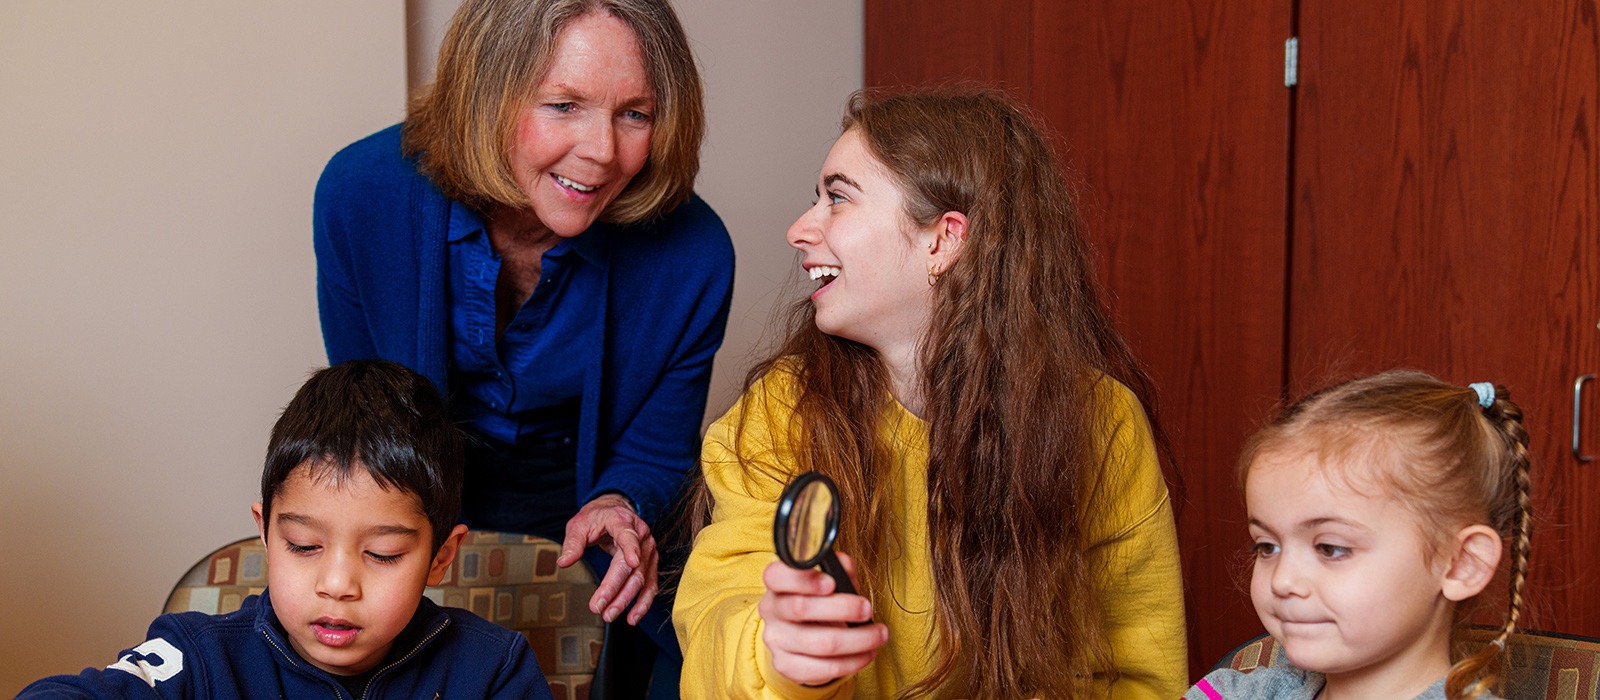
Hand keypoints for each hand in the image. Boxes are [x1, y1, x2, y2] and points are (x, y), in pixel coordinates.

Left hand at [557, 494, 656, 624]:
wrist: (615, 510)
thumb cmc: (597, 517)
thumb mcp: (580, 524)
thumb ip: (573, 543)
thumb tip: (564, 562)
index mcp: (623, 521)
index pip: (628, 535)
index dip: (632, 549)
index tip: (633, 563)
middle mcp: (641, 536)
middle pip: (633, 566)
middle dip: (617, 589)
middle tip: (600, 608)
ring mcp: (648, 550)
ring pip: (642, 579)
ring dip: (628, 600)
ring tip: (611, 614)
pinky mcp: (649, 563)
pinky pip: (650, 585)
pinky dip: (642, 603)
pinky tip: (632, 617)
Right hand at [758, 554, 887, 686]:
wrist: (803, 637)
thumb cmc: (819, 600)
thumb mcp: (829, 579)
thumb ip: (838, 569)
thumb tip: (845, 565)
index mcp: (777, 582)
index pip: (776, 576)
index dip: (802, 579)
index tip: (831, 582)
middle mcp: (771, 610)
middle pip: (801, 608)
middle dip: (842, 608)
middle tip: (867, 609)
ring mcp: (776, 640)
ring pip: (820, 643)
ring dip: (858, 640)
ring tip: (879, 634)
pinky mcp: (786, 666)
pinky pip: (823, 668)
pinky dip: (852, 662)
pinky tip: (867, 653)